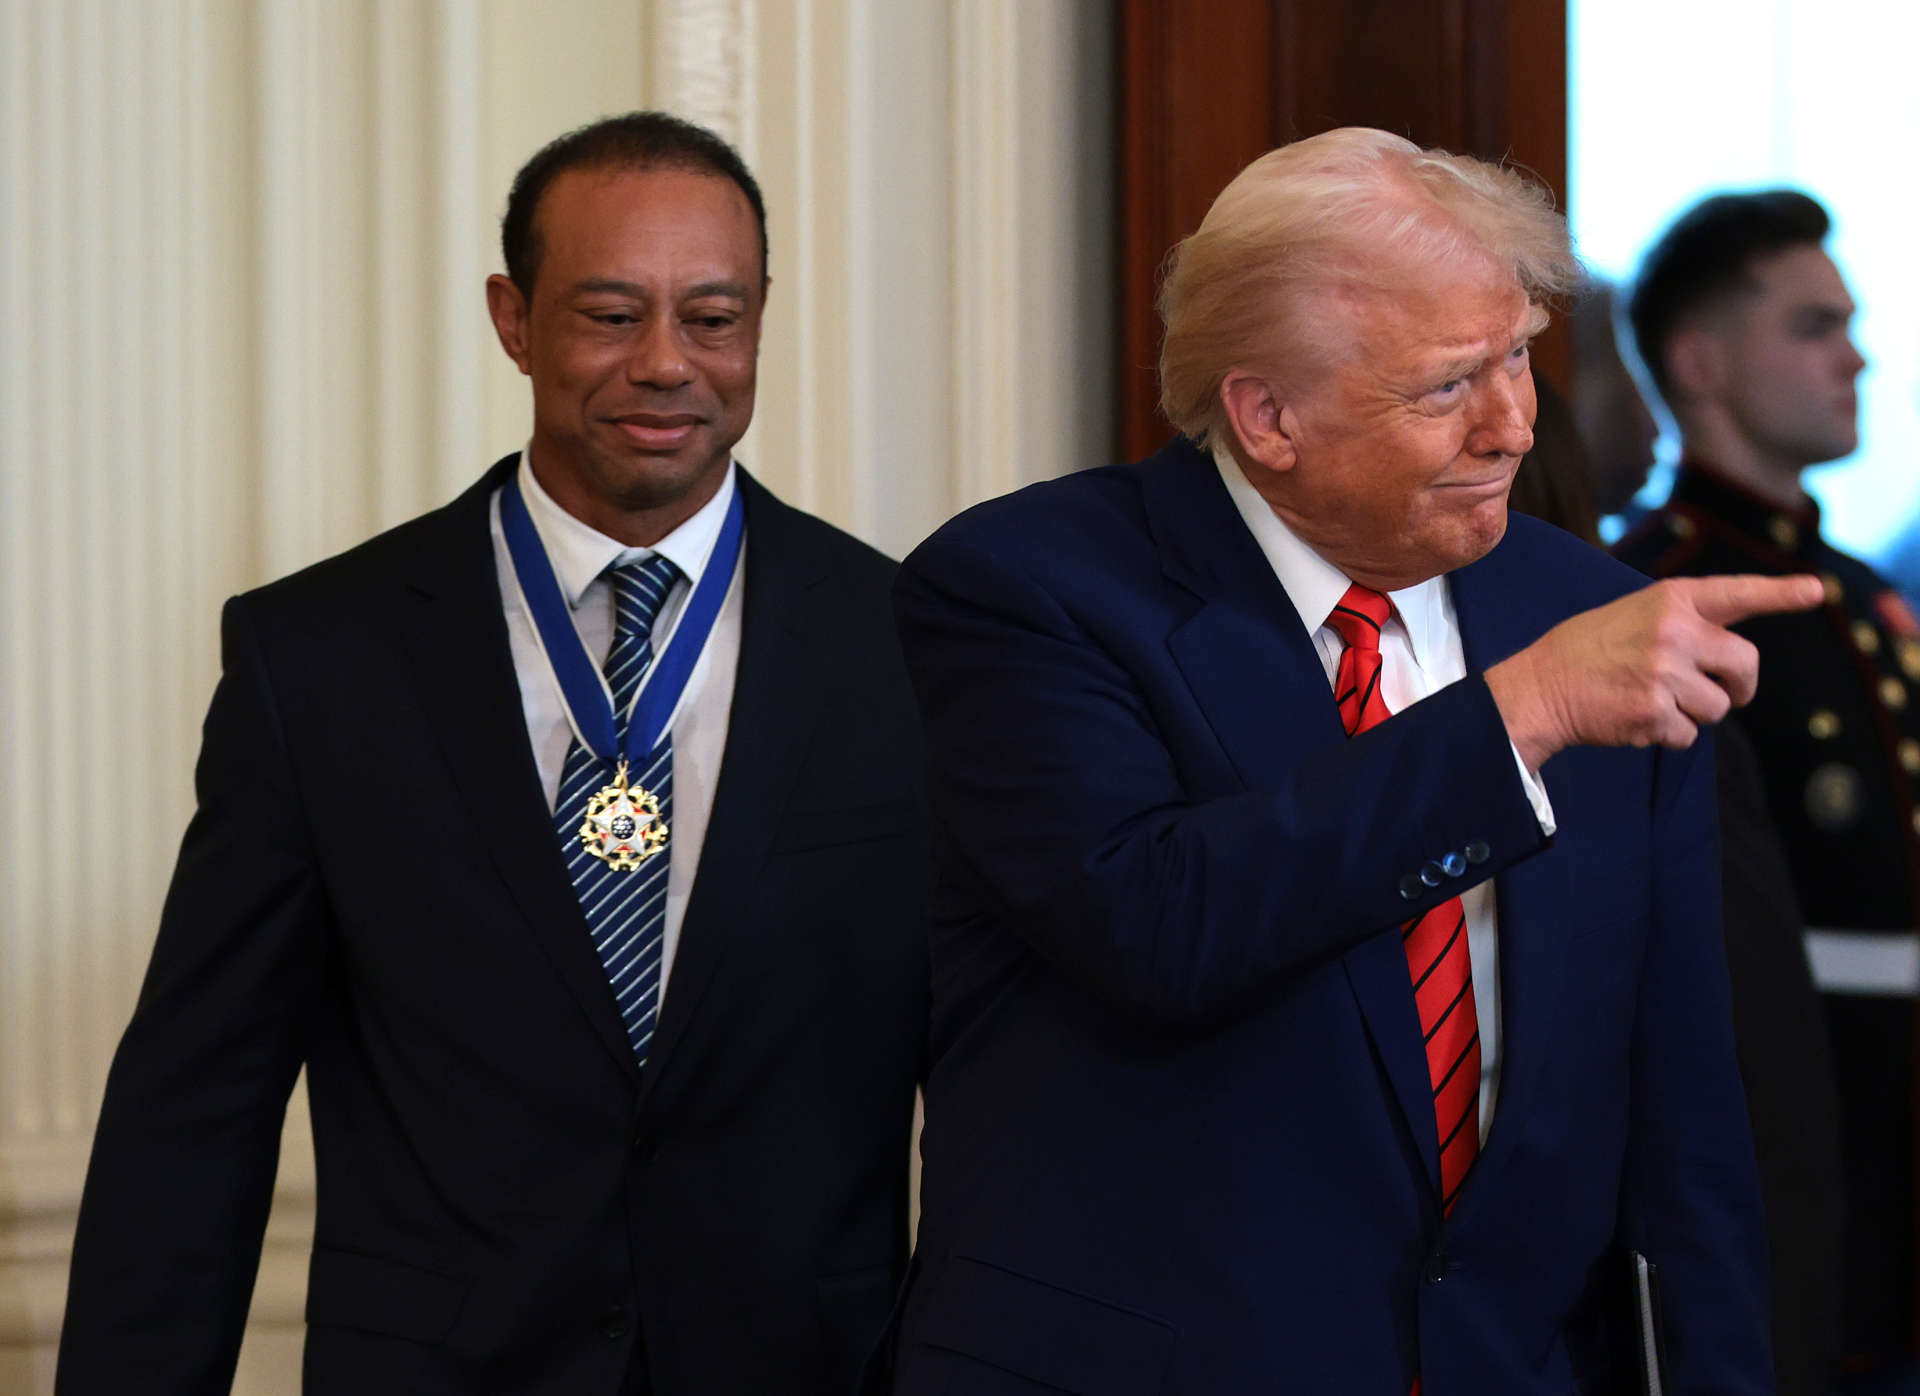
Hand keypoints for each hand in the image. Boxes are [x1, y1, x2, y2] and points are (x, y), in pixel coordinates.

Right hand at [1485, 574, 1824, 768]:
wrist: (1538, 687)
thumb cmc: (1587, 651)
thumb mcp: (1634, 615)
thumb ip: (1684, 623)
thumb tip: (1734, 660)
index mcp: (1669, 600)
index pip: (1736, 593)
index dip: (1780, 594)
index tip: (1816, 592)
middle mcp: (1672, 632)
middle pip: (1746, 664)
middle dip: (1741, 684)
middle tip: (1723, 691)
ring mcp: (1663, 673)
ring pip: (1719, 707)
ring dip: (1696, 713)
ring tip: (1653, 700)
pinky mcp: (1653, 712)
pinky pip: (1689, 734)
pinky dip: (1669, 733)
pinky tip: (1637, 718)